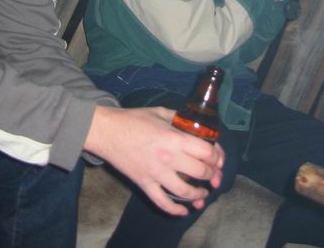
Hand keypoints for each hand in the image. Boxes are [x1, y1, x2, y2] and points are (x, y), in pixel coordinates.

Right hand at [84, 105, 223, 215]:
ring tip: (204, 193)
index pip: (205, 152)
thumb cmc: (133, 119)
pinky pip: (162, 203)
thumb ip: (178, 118)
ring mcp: (155, 174)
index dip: (217, 156)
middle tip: (214, 175)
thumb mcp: (160, 112)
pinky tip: (184, 211)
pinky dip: (175, 210)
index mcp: (173, 138)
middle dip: (212, 175)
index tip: (217, 157)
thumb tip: (194, 125)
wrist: (106, 131)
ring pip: (185, 192)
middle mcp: (167, 158)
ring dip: (199, 195)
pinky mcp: (144, 184)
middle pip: (200, 172)